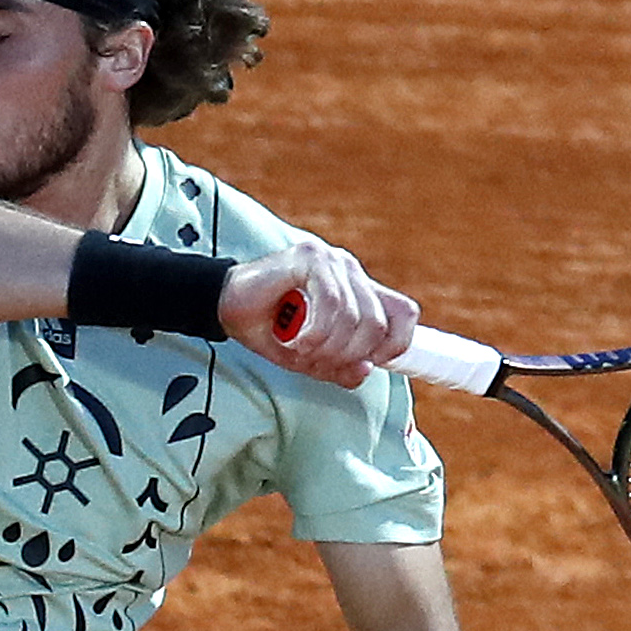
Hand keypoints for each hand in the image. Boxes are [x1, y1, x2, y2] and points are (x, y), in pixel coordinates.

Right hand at [221, 243, 418, 389]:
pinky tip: (297, 341)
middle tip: (318, 362)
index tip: (369, 364)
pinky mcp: (311, 258)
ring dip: (327, 347)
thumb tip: (364, 372)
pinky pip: (331, 302)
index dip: (396, 344)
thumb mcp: (309, 357)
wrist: (226, 305)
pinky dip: (315, 332)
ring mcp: (333, 261)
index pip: (404, 313)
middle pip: (377, 323)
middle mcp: (351, 272)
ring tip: (301, 351)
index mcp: (359, 291)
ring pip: (354, 316)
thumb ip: (338, 366)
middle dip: (349, 354)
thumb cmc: (268, 328)